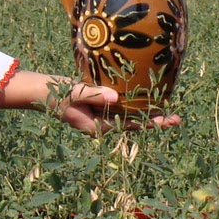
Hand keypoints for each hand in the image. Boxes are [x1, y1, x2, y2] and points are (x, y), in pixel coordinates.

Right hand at [53, 81, 181, 135]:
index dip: (151, 123)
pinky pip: (121, 105)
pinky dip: (134, 101)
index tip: (168, 121)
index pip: (131, 126)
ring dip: (145, 110)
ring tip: (166, 106)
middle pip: (133, 122)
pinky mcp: (99, 105)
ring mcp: (101, 115)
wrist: (41, 91)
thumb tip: (117, 98)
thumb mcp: (75, 93)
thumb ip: (95, 95)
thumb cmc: (55, 94)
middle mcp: (103, 123)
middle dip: (154, 119)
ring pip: (128, 114)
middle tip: (177, 118)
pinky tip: (145, 95)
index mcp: (98, 127)